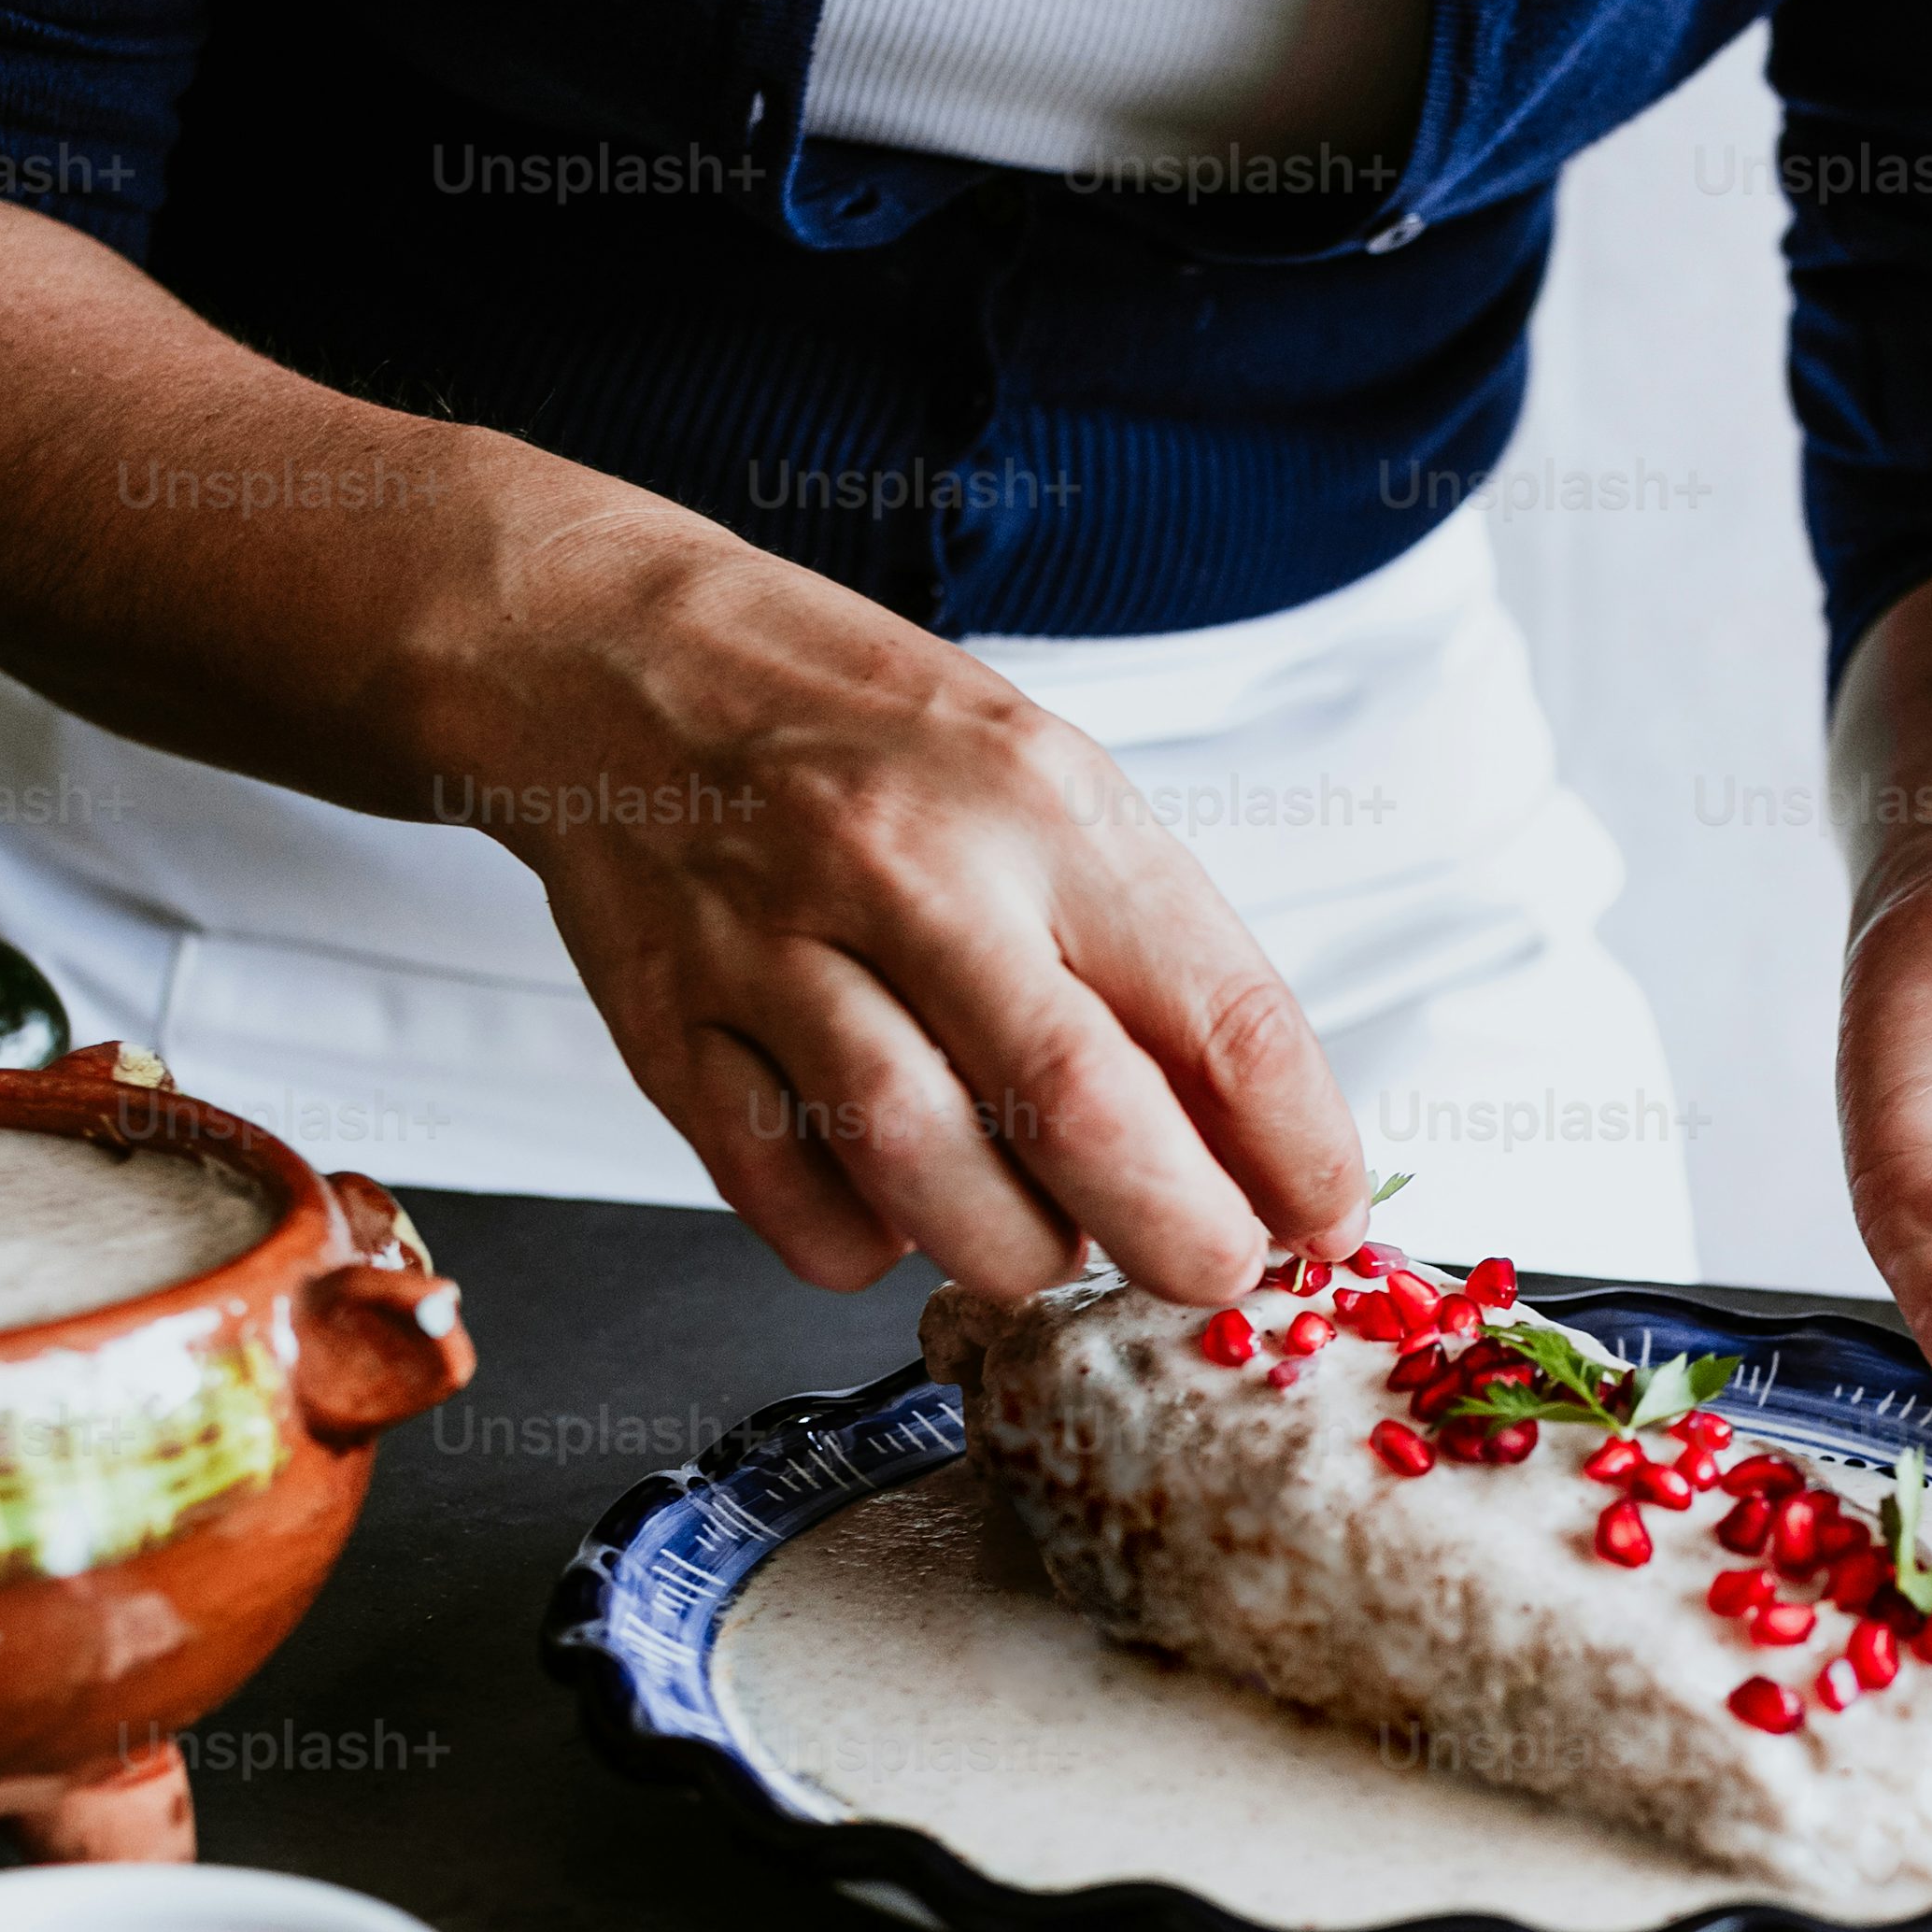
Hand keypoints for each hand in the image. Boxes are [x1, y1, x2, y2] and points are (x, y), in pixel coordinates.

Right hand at [448, 487, 1366, 1301]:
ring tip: (1050, 1235)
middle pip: (1080, 1113)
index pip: (1219, 1009)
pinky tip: (900, 1208)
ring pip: (928, 1177)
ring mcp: (774, 953)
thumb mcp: (1042, 784)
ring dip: (1020, 1252)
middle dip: (1179, 1236)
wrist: (606, 660)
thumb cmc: (858, 732)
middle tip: (1209, 1271)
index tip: (1326, 1220)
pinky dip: (868, 1245)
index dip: (1298, 1149)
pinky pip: (794, 1205)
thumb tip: (1254, 1144)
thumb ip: (1143, 951)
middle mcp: (910, 872)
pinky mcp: (670, 1032)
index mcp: (1038, 801)